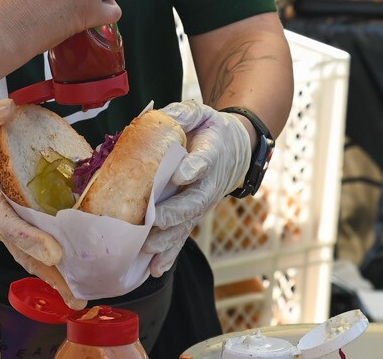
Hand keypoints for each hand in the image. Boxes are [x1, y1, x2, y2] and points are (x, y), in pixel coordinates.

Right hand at [0, 100, 83, 306]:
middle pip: (27, 254)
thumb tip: (9, 107)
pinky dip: (53, 264)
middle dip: (51, 276)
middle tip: (78, 297)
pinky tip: (75, 274)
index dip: (31, 238)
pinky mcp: (13, 226)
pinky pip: (34, 249)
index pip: (9, 224)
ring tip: (81, 299)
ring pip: (32, 258)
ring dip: (55, 278)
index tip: (54, 251)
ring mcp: (7, 228)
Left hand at [141, 101, 252, 274]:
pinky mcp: (193, 216)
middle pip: (193, 202)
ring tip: (148, 249)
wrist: (233, 150)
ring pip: (186, 224)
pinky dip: (170, 254)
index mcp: (211, 154)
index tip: (179, 174)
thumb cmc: (210, 130)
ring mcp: (201, 203)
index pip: (204, 162)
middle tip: (153, 220)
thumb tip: (160, 115)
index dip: (192, 168)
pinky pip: (182, 236)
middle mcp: (209, 184)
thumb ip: (183, 113)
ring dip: (168, 239)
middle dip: (173, 213)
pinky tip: (156, 269)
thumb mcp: (200, 113)